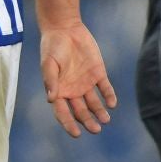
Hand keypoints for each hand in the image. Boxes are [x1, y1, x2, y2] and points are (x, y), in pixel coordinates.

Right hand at [39, 22, 116, 137]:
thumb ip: (50, 80)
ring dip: (100, 112)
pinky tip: (112, 103)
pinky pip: (105, 89)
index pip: (63, 113)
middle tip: (96, 129)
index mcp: (59, 91)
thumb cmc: (52, 46)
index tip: (76, 133)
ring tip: (106, 120)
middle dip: (88, 122)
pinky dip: (109, 97)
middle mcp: (73, 91)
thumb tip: (51, 99)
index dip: (69, 124)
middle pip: (81, 112)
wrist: (65, 28)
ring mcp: (86, 83)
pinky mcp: (98, 74)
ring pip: (94, 104)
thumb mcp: (49, 63)